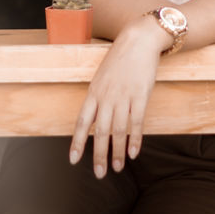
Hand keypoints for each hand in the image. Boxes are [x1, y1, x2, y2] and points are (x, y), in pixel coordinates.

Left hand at [69, 16, 164, 177]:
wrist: (139, 40)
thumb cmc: (120, 59)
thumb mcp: (102, 77)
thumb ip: (98, 97)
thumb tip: (94, 119)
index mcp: (94, 92)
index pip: (82, 122)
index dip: (77, 142)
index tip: (73, 160)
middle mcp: (106, 96)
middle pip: (99, 131)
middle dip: (98, 155)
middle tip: (99, 174)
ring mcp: (124, 97)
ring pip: (118, 131)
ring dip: (116, 152)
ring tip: (117, 168)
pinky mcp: (141, 96)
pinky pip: (136, 122)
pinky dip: (134, 140)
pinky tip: (133, 153)